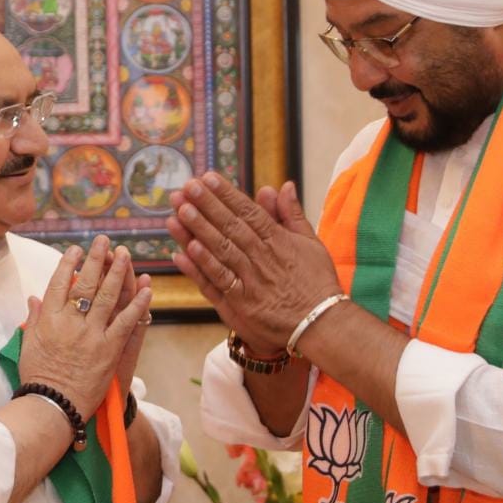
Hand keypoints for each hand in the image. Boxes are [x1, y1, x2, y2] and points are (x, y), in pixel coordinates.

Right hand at [19, 235, 152, 415]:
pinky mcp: (109, 348)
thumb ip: (34, 319)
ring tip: (124, 253)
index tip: (76, 249)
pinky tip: (147, 287)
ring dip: (117, 272)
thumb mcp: (29, 345)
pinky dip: (138, 304)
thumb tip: (34, 297)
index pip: (59, 284)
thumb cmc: (38, 377)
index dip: (68, 264)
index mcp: (49, 320)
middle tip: (104, 240)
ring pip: (106, 296)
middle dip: (95, 259)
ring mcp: (91, 334)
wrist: (53, 406)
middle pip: (84, 283)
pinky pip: (127, 321)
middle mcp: (70, 322)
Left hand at [165, 172, 342, 352]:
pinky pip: (218, 282)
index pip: (248, 212)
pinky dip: (201, 267)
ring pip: (221, 250)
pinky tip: (185, 251)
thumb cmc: (317, 283)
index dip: (226, 194)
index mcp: (278, 240)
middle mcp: (262, 257)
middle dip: (207, 205)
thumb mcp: (311, 243)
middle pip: (230, 227)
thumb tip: (283, 185)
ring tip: (180, 211)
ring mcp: (250, 281)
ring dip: (198, 230)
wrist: (322, 324)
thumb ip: (292, 214)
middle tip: (186, 187)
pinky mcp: (242, 304)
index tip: (208, 178)